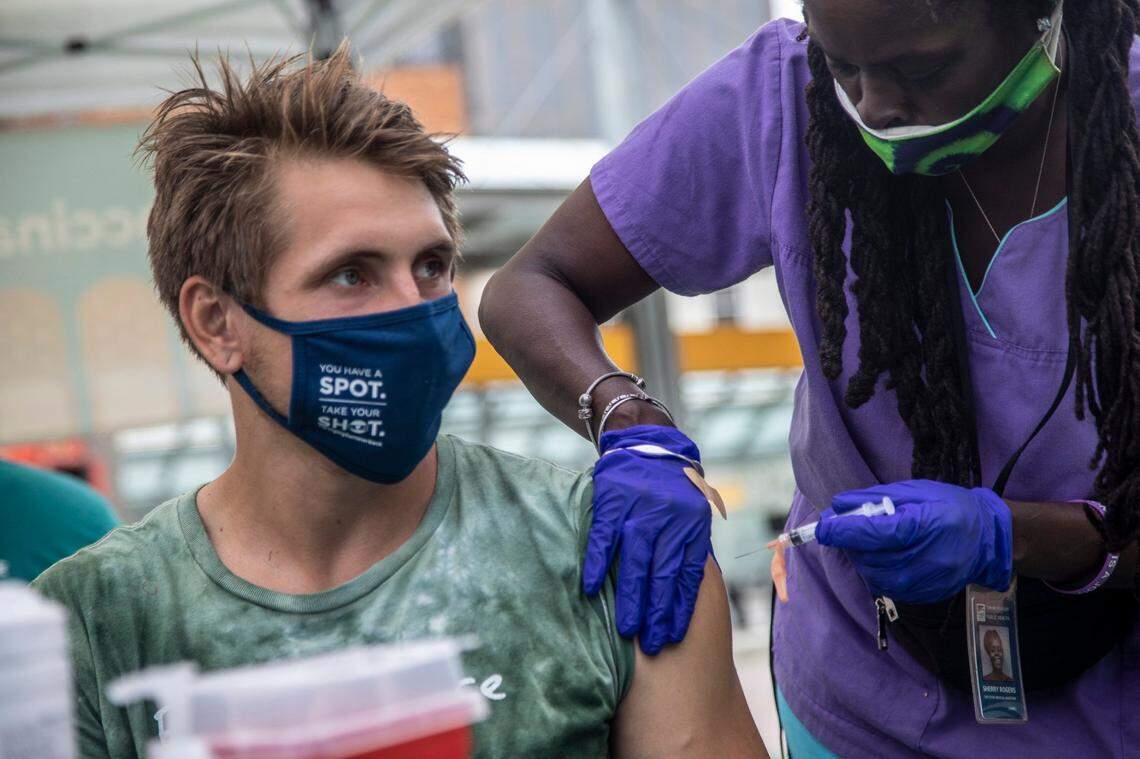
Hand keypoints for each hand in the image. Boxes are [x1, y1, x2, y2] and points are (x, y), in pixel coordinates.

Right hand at [585, 425, 712, 654]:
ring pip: (636, 561)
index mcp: (690, 527)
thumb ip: (687, 549)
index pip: (686, 575)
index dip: (678, 608)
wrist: (648, 442)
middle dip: (657, 613)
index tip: (671, 636)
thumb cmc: (671, 489)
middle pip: (662, 574)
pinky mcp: (613, 501)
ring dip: (632, 598)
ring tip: (627, 630)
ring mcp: (639, 510)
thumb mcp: (690, 514)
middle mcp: (668, 520)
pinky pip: (605, 537)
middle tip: (650, 645)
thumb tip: (684, 596)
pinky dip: (599, 563)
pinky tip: (593, 588)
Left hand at [815, 480, 1012, 603]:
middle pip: (869, 556)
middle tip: (848, 528)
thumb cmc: (949, 507)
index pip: (874, 533)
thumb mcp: (915, 491)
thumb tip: (837, 505)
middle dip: (850, 543)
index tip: (821, 528)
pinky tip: (885, 556)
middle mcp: (924, 559)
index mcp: (923, 526)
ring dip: (861, 558)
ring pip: (873, 575)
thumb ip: (874, 498)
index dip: (843, 531)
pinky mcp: (923, 596)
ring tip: (870, 541)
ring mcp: (924, 582)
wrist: (987, 539)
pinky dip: (876, 571)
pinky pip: (886, 586)